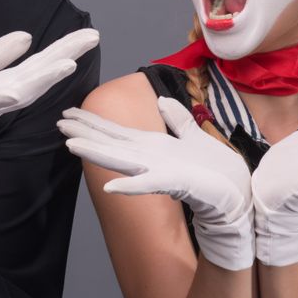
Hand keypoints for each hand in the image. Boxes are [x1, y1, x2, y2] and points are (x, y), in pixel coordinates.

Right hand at [59, 97, 253, 271]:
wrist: (237, 198)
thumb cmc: (217, 172)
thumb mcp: (195, 137)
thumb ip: (177, 120)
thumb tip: (161, 100)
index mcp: (154, 148)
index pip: (117, 132)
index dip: (93, 122)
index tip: (70, 111)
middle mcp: (151, 160)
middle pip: (111, 144)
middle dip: (86, 133)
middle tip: (59, 121)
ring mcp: (160, 172)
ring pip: (121, 160)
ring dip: (97, 153)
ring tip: (72, 144)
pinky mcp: (176, 184)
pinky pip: (149, 185)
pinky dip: (129, 186)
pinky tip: (110, 186)